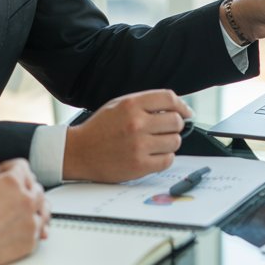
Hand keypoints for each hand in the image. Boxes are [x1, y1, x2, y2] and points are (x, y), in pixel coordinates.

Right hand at [0, 159, 47, 264]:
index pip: (21, 166)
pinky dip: (35, 224)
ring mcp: (31, 220)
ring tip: (24, 207)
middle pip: (34, 185)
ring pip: (43, 205)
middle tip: (10, 192)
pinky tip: (27, 224)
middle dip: (23, 185)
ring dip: (35, 203)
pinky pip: (41, 227)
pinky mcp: (31, 239)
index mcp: (12, 182)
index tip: (4, 174)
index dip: (10, 167)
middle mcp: (27, 200)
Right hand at [63, 89, 188, 182]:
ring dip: (169, 142)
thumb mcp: (118, 105)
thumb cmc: (100, 129)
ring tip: (155, 143)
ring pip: (175, 141)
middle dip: (175, 125)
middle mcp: (136, 123)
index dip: (182, 105)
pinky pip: (168, 160)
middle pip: (176, 121)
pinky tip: (152, 155)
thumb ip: (145, 104)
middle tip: (166, 130)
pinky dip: (164, 158)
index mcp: (131, 105)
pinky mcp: (139, 165)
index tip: (186, 112)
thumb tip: (176, 108)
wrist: (78, 152)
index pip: (169, 99)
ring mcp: (138, 145)